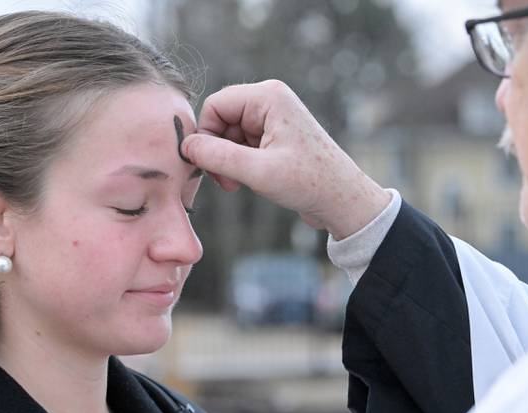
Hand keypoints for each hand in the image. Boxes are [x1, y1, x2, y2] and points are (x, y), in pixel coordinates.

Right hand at [182, 80, 389, 238]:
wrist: (342, 200)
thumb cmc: (309, 183)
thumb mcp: (258, 172)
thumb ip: (218, 157)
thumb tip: (185, 147)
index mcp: (268, 97)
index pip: (215, 105)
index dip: (205, 135)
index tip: (207, 165)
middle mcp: (269, 100)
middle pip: (220, 119)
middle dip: (216, 150)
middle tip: (225, 181)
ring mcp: (272, 117)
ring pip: (228, 134)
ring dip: (226, 160)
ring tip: (238, 184)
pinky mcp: (273, 135)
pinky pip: (240, 143)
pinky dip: (237, 163)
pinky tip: (247, 181)